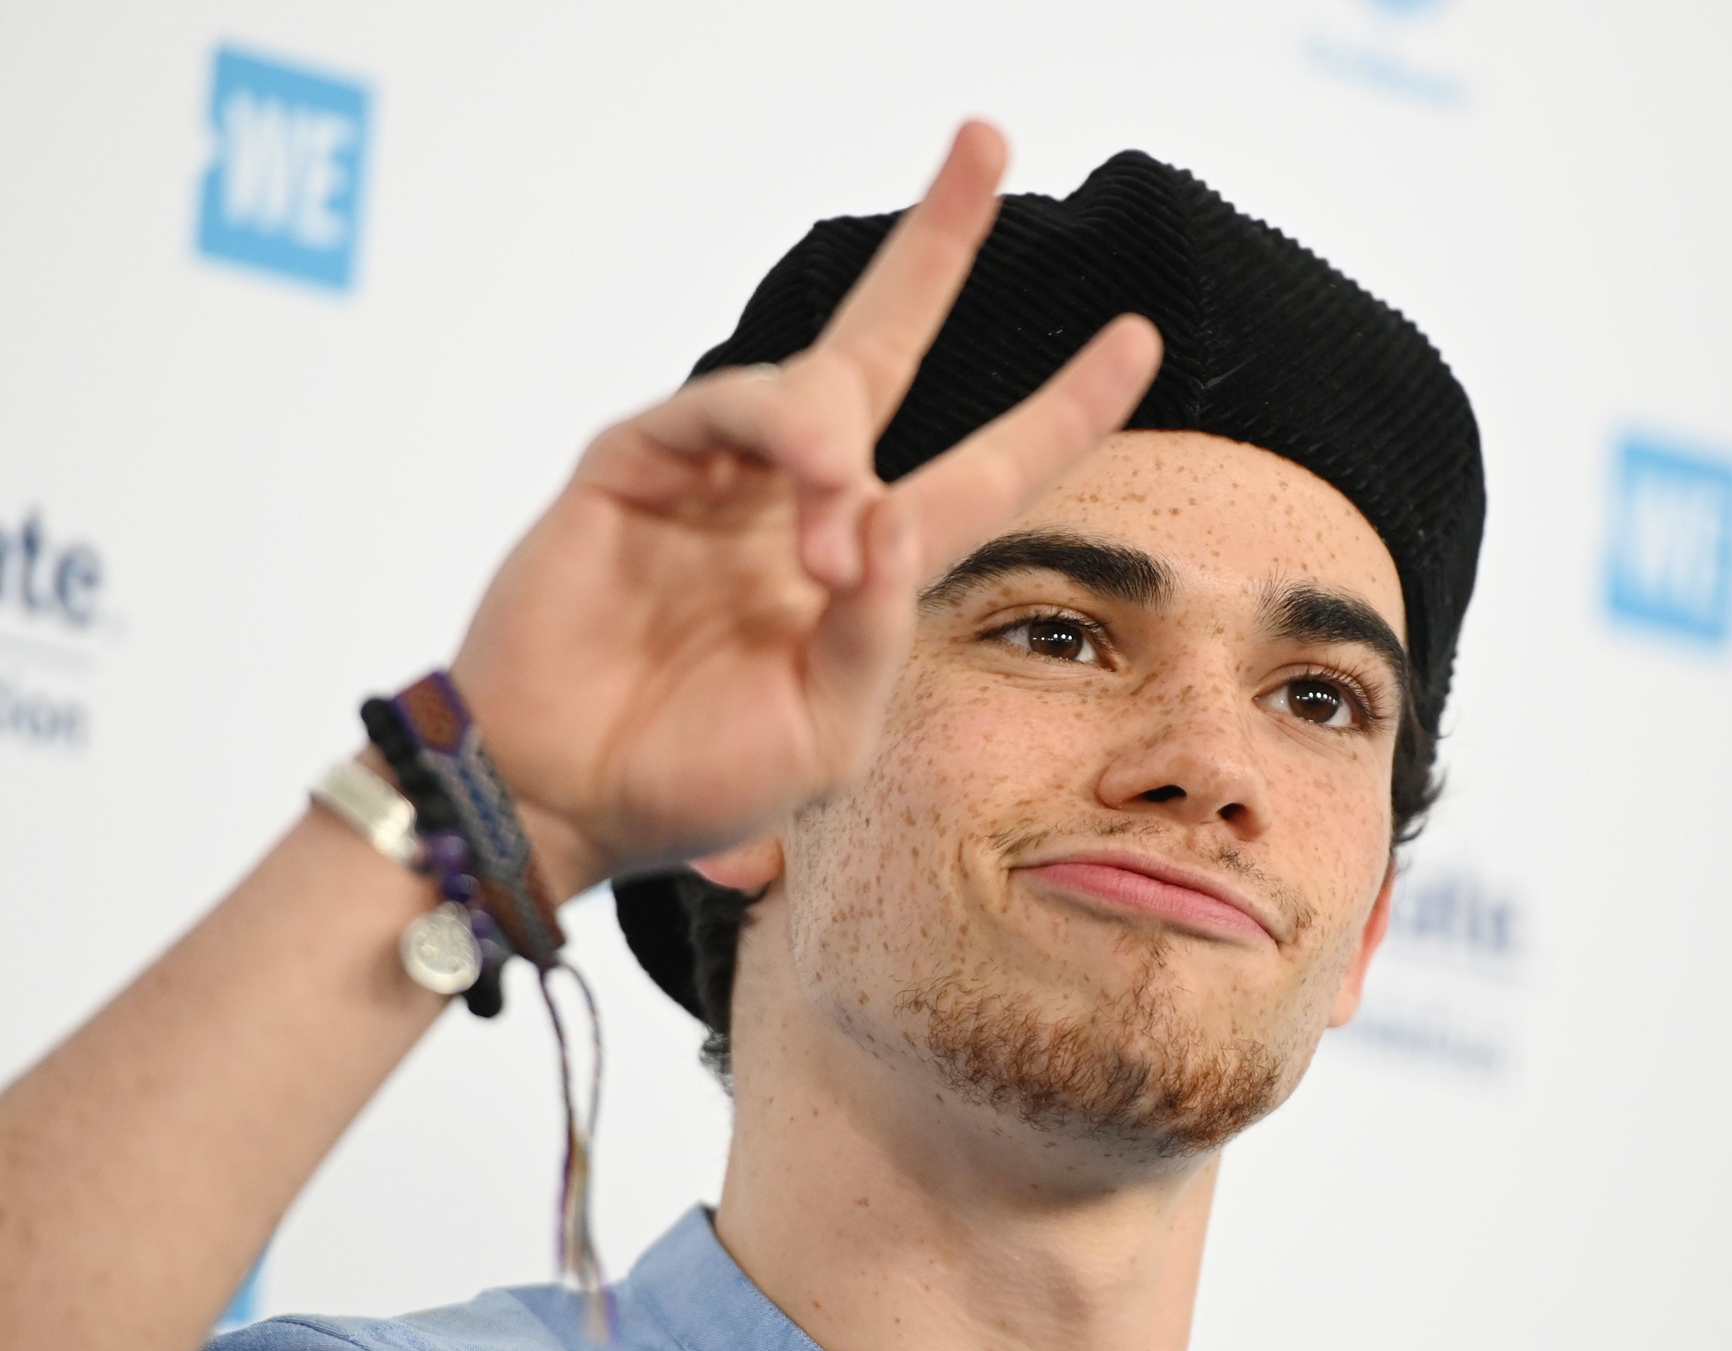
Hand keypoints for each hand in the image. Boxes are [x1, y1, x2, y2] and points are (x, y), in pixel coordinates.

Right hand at [447, 123, 1162, 898]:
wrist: (564, 799)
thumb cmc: (698, 775)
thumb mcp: (830, 731)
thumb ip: (878, 631)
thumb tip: (894, 517)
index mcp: (867, 563)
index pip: (986, 470)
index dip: (1060, 407)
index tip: (1137, 339)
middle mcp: (801, 500)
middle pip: (886, 343)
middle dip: (938, 243)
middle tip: (987, 138)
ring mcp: (719, 476)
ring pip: (812, 389)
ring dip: (837, 450)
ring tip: (832, 538)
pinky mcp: (635, 465)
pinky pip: (718, 413)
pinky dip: (775, 437)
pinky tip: (806, 489)